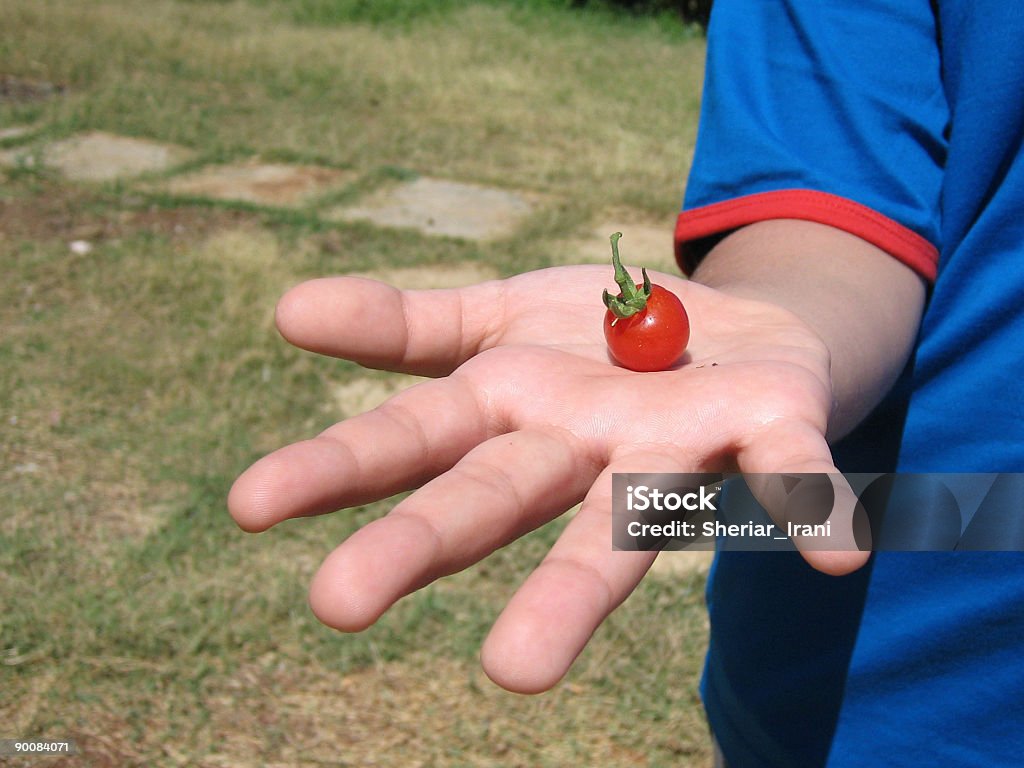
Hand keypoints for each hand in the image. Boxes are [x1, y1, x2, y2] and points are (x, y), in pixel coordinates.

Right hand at [228, 265, 867, 692]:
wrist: (740, 323)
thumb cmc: (602, 336)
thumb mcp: (499, 311)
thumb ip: (404, 324)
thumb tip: (284, 311)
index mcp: (510, 410)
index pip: (408, 440)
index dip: (331, 468)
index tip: (246, 506)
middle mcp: (577, 451)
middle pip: (491, 498)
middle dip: (415, 547)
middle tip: (333, 606)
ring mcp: (669, 453)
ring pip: (619, 526)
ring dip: (572, 596)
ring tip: (513, 675)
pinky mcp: (766, 432)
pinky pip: (791, 471)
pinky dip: (810, 506)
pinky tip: (836, 552)